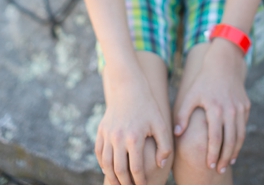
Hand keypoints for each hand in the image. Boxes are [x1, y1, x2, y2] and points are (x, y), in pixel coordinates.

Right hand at [95, 67, 172, 184]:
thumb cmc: (148, 107)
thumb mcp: (161, 124)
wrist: (128, 88)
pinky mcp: (100, 131)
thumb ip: (164, 145)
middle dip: (126, 183)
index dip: (141, 181)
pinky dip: (103, 164)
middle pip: (119, 170)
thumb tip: (160, 165)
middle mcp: (118, 138)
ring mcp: (107, 135)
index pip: (136, 168)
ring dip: (112, 177)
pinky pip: (99, 153)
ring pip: (106, 164)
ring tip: (120, 184)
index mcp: (134, 138)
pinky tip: (110, 170)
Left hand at [174, 39, 250, 174]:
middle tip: (220, 169)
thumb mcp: (190, 95)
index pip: (216, 138)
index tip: (209, 165)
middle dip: (225, 157)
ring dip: (235, 150)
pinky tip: (235, 146)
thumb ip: (182, 115)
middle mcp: (230, 110)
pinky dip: (240, 139)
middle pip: (230, 140)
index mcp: (216, 109)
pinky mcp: (245, 106)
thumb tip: (176, 133)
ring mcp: (240, 108)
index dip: (213, 153)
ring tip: (229, 162)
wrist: (224, 64)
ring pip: (240, 135)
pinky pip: (243, 126)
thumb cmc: (204, 81)